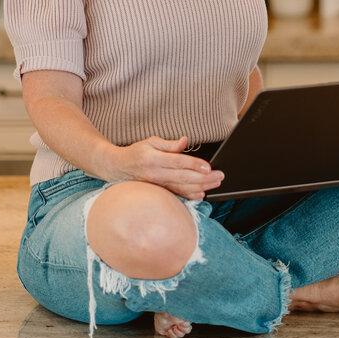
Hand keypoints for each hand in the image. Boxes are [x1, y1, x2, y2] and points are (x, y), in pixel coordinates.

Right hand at [107, 136, 224, 200]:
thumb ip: (169, 144)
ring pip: (183, 188)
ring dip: (201, 186)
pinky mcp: (159, 192)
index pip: (178, 162)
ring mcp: (158, 185)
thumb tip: (185, 141)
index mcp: (155, 158)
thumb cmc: (136, 153)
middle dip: (204, 177)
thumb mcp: (150, 142)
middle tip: (220, 176)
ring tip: (216, 183)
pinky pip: (177, 195)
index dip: (194, 164)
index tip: (209, 166)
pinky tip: (202, 194)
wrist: (118, 169)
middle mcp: (156, 174)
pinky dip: (190, 196)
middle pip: (184, 177)